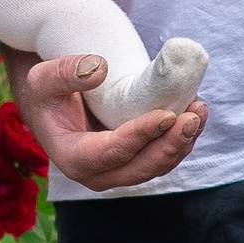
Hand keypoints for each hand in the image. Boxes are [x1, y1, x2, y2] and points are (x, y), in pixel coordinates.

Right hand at [6, 49, 203, 191]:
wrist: (53, 104)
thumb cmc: (47, 91)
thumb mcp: (43, 77)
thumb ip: (65, 73)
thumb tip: (99, 69)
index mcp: (73, 158)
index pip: (111, 152)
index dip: (140, 136)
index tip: (165, 115)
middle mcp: (99, 173)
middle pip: (141, 168)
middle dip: (170, 145)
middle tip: (192, 116)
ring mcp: (120, 170)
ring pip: (158, 165)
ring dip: (182, 141)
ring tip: (199, 110)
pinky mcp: (137, 161)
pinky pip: (163, 156)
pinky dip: (181, 138)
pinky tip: (195, 112)